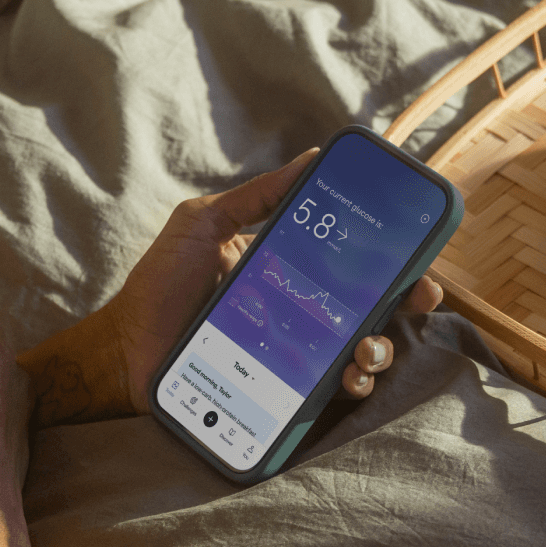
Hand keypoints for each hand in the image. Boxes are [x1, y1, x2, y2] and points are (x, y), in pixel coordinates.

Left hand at [103, 149, 442, 414]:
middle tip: (416, 298)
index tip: (419, 256)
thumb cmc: (162, 283)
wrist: (126, 348)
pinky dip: (352, 385)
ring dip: (380, 349)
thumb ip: (255, 196)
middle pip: (374, 307)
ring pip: (363, 351)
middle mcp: (304, 310)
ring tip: (365, 349)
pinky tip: (347, 378)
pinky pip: (331, 389)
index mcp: (294, 269)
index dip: (395, 261)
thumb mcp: (205, 224)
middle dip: (406, 304)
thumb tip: (310, 157)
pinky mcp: (284, 387)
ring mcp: (297, 352)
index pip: (356, 263)